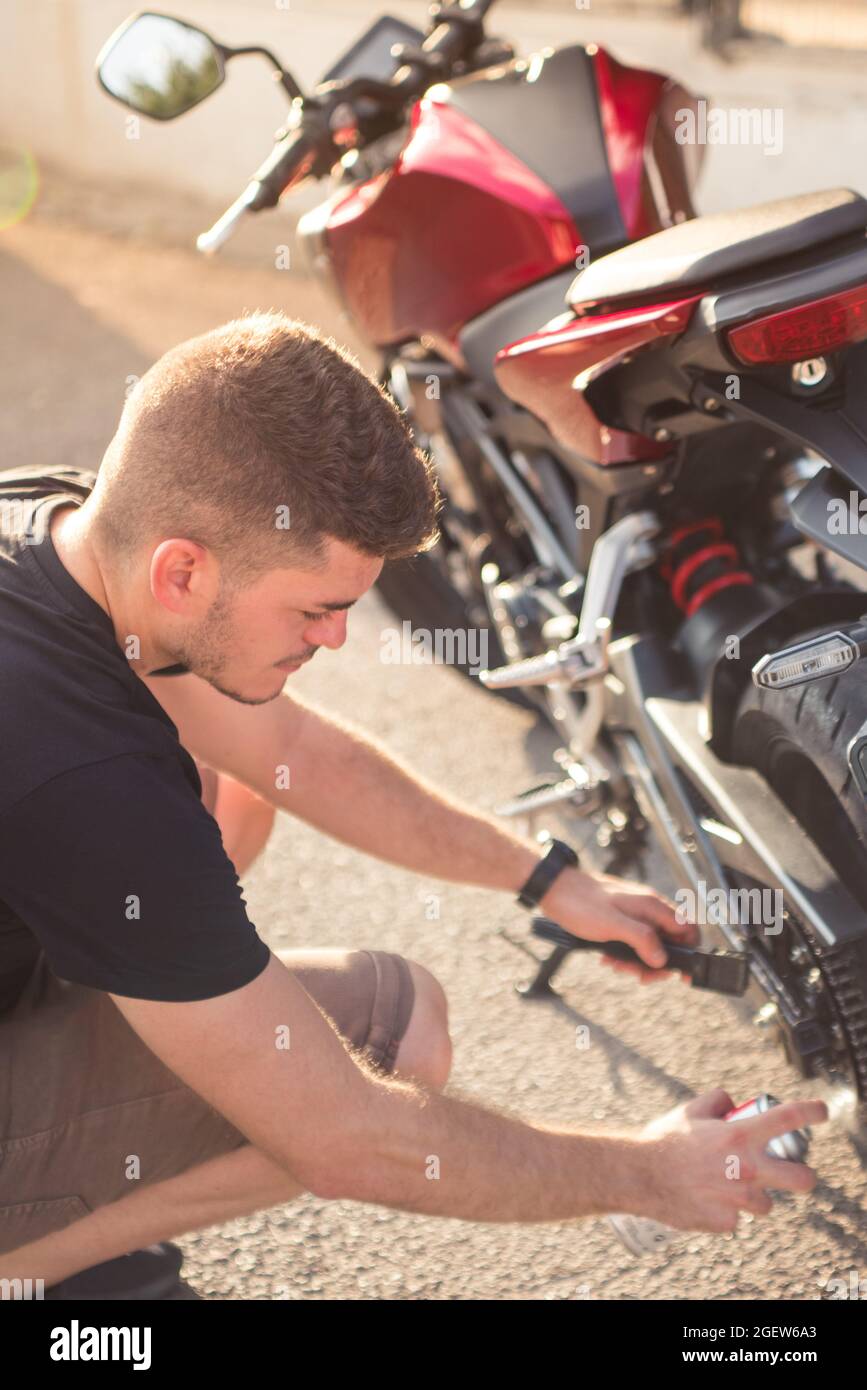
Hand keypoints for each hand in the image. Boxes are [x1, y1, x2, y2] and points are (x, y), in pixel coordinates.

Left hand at [540, 865, 698, 983]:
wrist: (554, 889)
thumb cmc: (581, 903)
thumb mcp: (613, 925)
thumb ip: (642, 939)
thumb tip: (662, 959)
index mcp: (652, 906)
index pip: (688, 929)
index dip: (689, 952)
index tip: (681, 974)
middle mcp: (648, 908)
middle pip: (669, 941)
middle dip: (656, 963)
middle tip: (640, 977)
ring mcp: (635, 913)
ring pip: (649, 944)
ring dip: (637, 960)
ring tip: (617, 965)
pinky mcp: (621, 918)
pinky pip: (632, 940)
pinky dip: (624, 953)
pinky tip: (608, 957)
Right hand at [634, 1088, 827, 1231]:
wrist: (638, 1174)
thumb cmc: (663, 1139)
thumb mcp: (690, 1109)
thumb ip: (718, 1101)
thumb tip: (733, 1105)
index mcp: (740, 1135)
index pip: (787, 1118)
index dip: (811, 1112)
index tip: (822, 1112)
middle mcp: (746, 1168)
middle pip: (802, 1179)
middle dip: (804, 1176)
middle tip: (793, 1173)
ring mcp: (738, 1199)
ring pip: (766, 1203)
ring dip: (753, 1195)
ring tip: (727, 1186)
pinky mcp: (726, 1222)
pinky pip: (735, 1218)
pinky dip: (725, 1210)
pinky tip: (704, 1199)